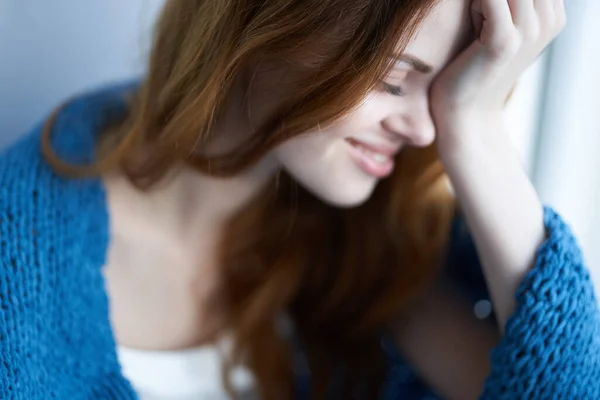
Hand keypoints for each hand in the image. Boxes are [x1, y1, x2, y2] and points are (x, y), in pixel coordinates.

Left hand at [430, 0, 565, 152]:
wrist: (464, 112)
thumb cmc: (473, 67)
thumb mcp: (496, 25)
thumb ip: (507, 4)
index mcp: (552, 16)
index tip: (493, 21)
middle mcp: (548, 20)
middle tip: (482, 26)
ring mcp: (529, 31)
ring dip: (481, 1)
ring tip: (478, 30)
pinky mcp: (503, 41)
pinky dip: (475, 7)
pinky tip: (474, 35)